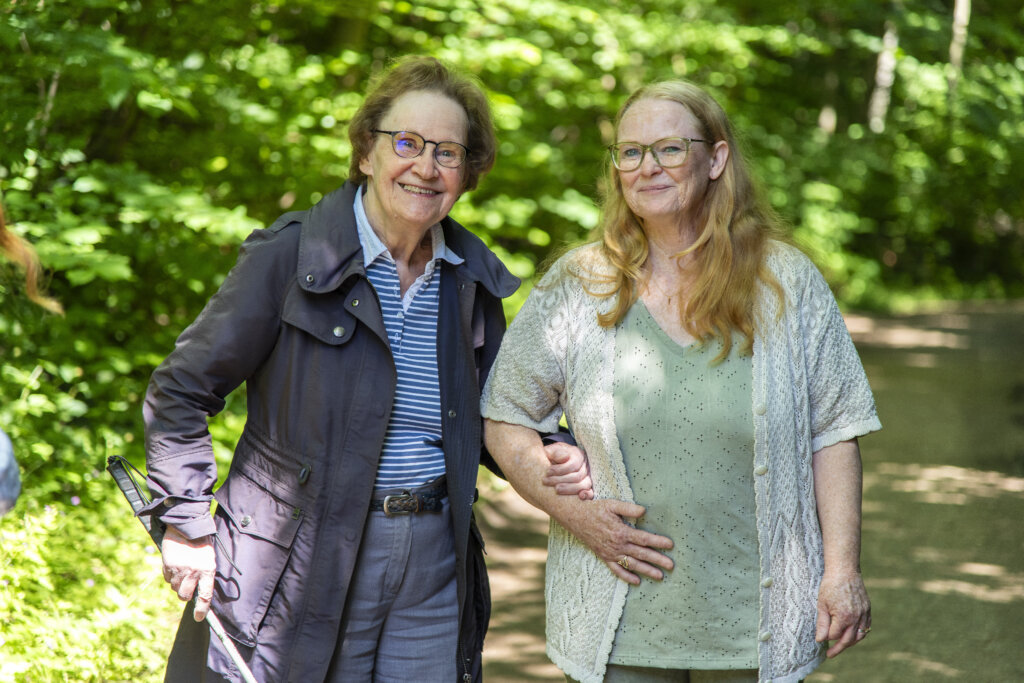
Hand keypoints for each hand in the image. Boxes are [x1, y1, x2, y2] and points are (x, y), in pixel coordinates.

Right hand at [161, 524, 215, 621]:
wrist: (187, 525)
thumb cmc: (202, 542)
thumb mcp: (209, 558)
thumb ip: (205, 574)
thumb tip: (199, 591)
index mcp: (207, 570)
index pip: (205, 596)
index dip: (202, 610)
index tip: (199, 618)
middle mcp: (193, 572)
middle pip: (184, 596)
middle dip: (186, 594)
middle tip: (188, 586)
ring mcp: (179, 569)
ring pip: (175, 588)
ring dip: (178, 584)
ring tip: (183, 570)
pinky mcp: (167, 565)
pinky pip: (167, 579)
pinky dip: (170, 576)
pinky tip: (175, 565)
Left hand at [542, 441, 593, 499]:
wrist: (552, 463)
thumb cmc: (552, 456)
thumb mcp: (552, 450)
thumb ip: (556, 452)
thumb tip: (564, 458)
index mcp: (578, 455)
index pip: (573, 464)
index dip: (560, 469)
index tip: (547, 472)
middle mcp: (585, 465)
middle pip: (578, 476)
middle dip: (560, 480)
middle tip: (546, 481)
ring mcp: (588, 477)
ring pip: (585, 484)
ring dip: (570, 489)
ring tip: (556, 490)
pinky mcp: (587, 487)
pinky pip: (591, 492)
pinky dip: (587, 495)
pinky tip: (580, 497)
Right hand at [559, 498, 673, 584]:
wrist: (575, 518)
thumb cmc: (595, 509)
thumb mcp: (612, 504)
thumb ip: (629, 509)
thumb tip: (645, 511)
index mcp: (622, 531)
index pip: (644, 538)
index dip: (658, 542)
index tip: (670, 545)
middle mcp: (618, 545)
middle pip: (641, 554)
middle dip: (658, 560)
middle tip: (671, 566)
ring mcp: (611, 553)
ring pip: (632, 564)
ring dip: (646, 571)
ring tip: (659, 576)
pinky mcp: (604, 557)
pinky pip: (617, 570)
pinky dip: (626, 576)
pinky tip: (637, 581)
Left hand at [815, 570, 871, 656]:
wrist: (844, 570)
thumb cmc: (830, 585)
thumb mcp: (822, 604)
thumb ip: (822, 624)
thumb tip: (820, 640)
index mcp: (844, 617)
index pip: (834, 635)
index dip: (826, 637)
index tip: (820, 639)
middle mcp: (856, 618)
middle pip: (848, 640)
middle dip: (838, 648)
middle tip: (830, 654)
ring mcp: (864, 614)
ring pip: (859, 636)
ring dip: (850, 643)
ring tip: (841, 646)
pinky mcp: (868, 609)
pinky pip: (866, 627)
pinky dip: (860, 634)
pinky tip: (852, 635)